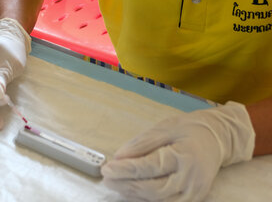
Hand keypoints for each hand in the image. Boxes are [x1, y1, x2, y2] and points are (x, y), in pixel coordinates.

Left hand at [102, 102, 254, 201]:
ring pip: (158, 200)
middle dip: (127, 184)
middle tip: (107, 178)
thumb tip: (119, 157)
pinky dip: (147, 198)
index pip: (149, 166)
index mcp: (184, 156)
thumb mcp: (165, 128)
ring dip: (134, 194)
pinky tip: (133, 191)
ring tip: (115, 184)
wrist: (216, 139)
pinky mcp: (193, 200)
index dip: (126, 170)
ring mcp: (193, 193)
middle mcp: (190, 179)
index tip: (108, 168)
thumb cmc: (189, 130)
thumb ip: (142, 143)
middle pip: (153, 189)